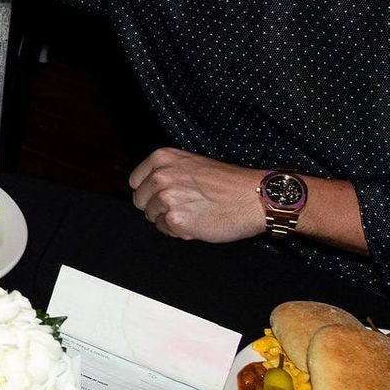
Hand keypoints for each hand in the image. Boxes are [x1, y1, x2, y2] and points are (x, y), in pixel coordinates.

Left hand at [128, 148, 266, 242]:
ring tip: (193, 212)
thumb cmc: (228, 182)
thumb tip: (149, 187)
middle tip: (182, 206)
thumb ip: (167, 171)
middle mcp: (160, 176)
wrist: (254, 197)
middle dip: (157, 206)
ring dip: (169, 219)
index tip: (162, 195)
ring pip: (152, 217)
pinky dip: (178, 231)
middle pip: (140, 201)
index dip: (148, 191)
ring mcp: (166, 199)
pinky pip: (165, 230)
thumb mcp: (192, 163)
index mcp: (162, 158)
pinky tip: (197, 222)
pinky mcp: (175, 220)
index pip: (135, 181)